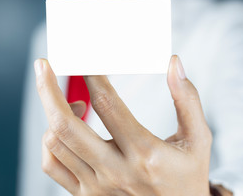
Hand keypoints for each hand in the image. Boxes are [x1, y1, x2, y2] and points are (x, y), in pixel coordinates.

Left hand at [35, 55, 211, 195]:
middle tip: (44, 65)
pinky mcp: (86, 195)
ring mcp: (96, 186)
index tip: (85, 59)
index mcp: (145, 153)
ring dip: (54, 113)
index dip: (92, 76)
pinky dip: (51, 142)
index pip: (108, 104)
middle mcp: (115, 171)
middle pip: (66, 125)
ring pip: (55, 143)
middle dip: (49, 89)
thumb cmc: (188, 176)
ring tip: (75, 102)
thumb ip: (187, 99)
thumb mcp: (198, 139)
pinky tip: (67, 130)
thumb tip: (173, 63)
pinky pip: (52, 165)